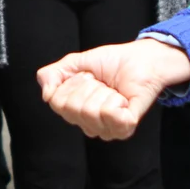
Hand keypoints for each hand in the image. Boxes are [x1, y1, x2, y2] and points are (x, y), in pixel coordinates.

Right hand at [36, 37, 189, 139]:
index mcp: (75, 113)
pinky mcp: (125, 127)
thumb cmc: (113, 62)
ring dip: (103, 91)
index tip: (87, 76)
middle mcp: (89, 125)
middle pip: (72, 108)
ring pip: (90, 111)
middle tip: (102, 82)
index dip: (71, 83)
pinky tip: (122, 97)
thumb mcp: (76, 62)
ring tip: (113, 89)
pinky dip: (115, 98)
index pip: (57, 103)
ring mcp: (107, 129)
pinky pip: (109, 114)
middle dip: (88, 86)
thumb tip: (46, 94)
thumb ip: (53, 74)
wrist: (143, 59)